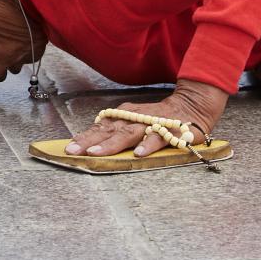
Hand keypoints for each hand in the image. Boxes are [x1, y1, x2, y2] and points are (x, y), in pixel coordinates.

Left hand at [64, 79, 227, 156]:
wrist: (192, 104)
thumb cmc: (156, 118)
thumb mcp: (133, 120)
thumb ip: (115, 130)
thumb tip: (88, 143)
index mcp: (124, 117)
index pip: (100, 127)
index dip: (85, 137)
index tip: (68, 148)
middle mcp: (134, 119)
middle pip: (109, 130)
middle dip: (90, 141)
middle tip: (74, 151)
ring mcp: (151, 123)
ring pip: (129, 134)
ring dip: (112, 144)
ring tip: (96, 154)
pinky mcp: (170, 130)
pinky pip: (158, 138)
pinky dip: (148, 145)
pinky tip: (138, 154)